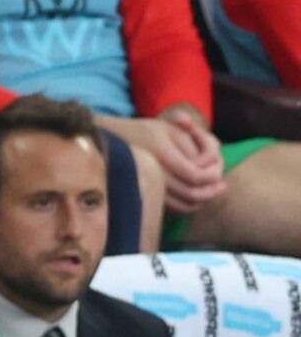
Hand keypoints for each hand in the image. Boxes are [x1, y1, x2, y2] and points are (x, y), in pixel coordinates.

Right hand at [100, 115, 222, 214]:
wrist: (114, 142)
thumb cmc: (147, 131)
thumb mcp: (171, 128)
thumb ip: (197, 141)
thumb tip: (214, 159)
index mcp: (163, 155)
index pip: (194, 175)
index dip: (211, 176)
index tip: (218, 172)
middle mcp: (155, 174)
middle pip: (191, 194)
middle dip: (211, 191)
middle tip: (222, 186)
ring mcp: (150, 186)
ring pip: (184, 205)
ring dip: (203, 201)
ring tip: (214, 192)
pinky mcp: (149, 195)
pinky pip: (173, 209)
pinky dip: (189, 206)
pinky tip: (198, 198)